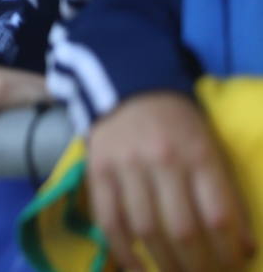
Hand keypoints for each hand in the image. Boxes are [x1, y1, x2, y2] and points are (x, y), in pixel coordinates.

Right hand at [87, 91, 254, 271]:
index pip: (217, 216)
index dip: (227, 252)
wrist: (130, 89)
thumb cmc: (180, 127)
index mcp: (199, 155)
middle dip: (198, 266)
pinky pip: (109, 220)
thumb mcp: (212, 151)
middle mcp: (162, 161)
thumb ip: (227, 195)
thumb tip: (244, 248)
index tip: (232, 268)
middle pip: (182, 229)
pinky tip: (136, 269)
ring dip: (164, 264)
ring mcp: (126, 166)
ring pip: (146, 229)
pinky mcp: (98, 171)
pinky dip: (123, 252)